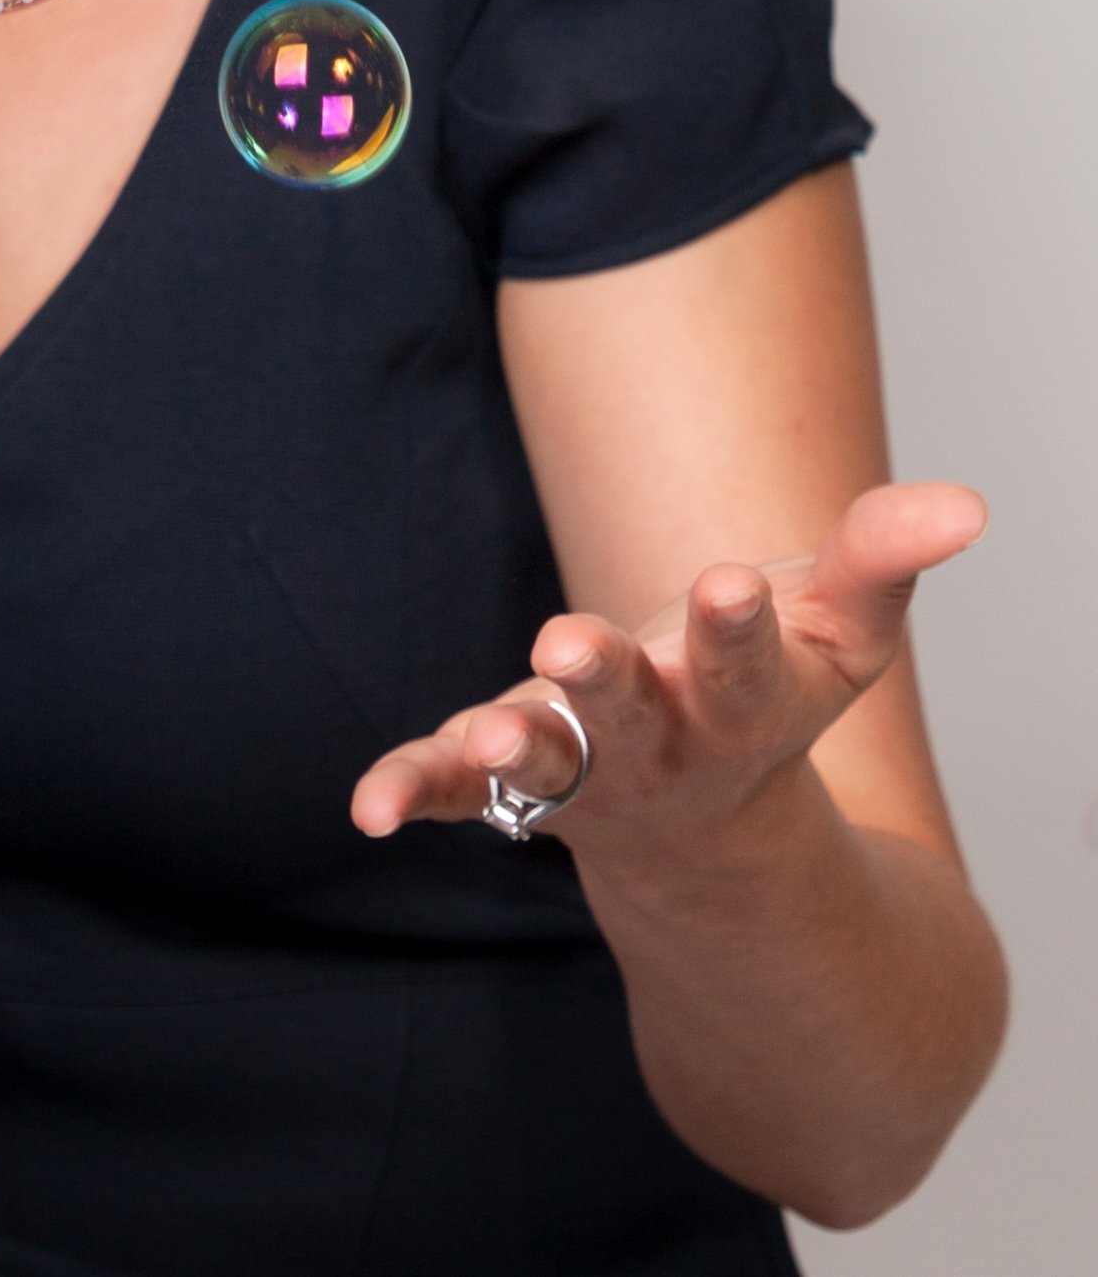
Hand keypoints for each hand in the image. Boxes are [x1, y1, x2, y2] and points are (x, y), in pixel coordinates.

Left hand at [350, 481, 987, 862]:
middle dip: (605, 680)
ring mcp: (581, 771)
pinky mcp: (507, 781)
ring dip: (515, 745)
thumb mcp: (837, 633)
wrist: (709, 833)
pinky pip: (458, 793)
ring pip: (547, 764)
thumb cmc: (767, 696)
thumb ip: (882, 561)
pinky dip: (414, 790)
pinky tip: (367, 806)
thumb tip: (965, 501)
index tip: (728, 582)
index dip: (737, 625)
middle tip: (569, 639)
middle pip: (633, 716)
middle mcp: (661, 748)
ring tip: (486, 732)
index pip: (744, 664)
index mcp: (742, 706)